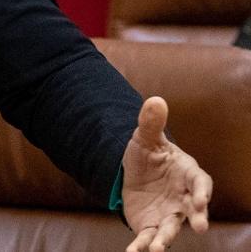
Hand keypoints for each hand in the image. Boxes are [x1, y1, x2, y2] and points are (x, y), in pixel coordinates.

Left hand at [122, 96, 212, 251]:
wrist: (134, 172)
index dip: (203, 191)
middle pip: (193, 210)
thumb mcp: (145, 137)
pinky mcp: (151, 225)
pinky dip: (141, 246)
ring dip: (165, 239)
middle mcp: (184, 198)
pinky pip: (148, 237)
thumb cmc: (148, 154)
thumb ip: (150, 122)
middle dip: (196, 217)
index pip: (200, 183)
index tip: (202, 200)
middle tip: (199, 226)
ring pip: (171, 229)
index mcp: (188, 174)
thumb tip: (155, 99)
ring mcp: (169, 214)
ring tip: (158, 249)